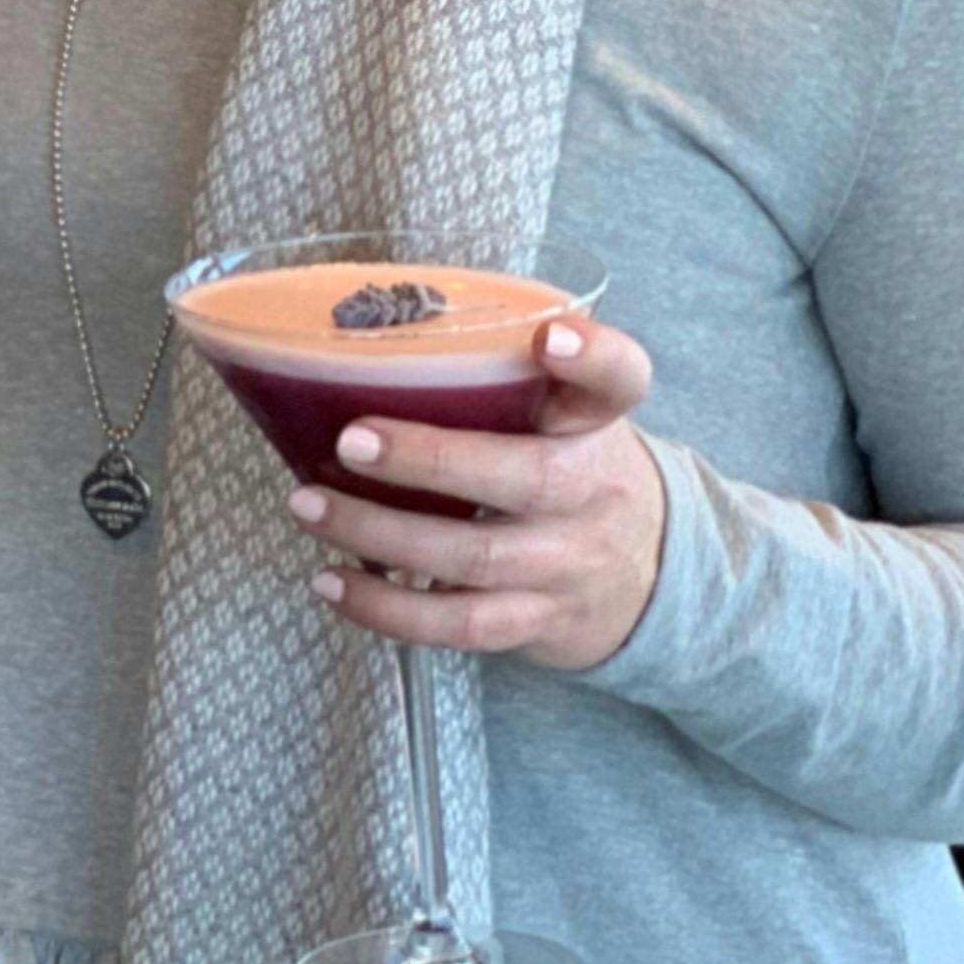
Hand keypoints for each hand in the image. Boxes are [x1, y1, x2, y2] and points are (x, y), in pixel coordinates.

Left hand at [294, 314, 667, 672]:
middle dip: (432, 461)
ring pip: (475, 556)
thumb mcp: (567, 414)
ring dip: (380, 535)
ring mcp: (566, 564)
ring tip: (308, 506)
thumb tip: (361, 343)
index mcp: (595, 424)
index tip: (550, 338)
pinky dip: (388, 610)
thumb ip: (502, 376)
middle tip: (350, 441)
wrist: (655, 577)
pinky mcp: (538, 621)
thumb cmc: (573, 470)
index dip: (592, 357)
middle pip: (526, 478)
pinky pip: (461, 626)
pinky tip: (330, 582)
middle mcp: (590, 492)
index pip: (618, 380)